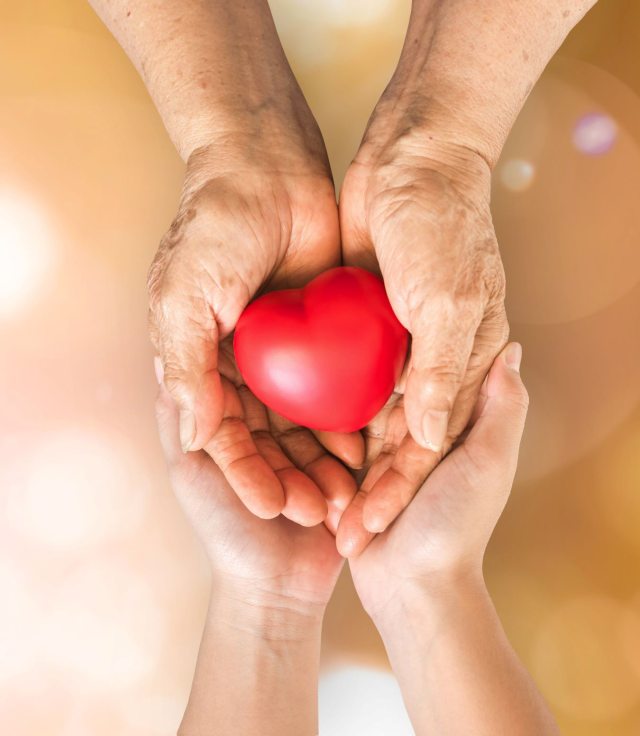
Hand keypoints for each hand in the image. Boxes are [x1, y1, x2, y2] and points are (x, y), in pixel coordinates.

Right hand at [149, 137, 362, 525]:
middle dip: (289, 477)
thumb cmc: (213, 228)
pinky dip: (345, 419)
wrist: (266, 166)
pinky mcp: (319, 335)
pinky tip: (365, 448)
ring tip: (347, 494)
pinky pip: (333, 388)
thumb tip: (193, 434)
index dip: (246, 475)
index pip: (223, 436)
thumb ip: (186, 365)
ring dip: (319, 460)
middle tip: (319, 512)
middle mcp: (240, 365)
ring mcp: (281, 353)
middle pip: (265, 439)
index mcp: (200, 362)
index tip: (273, 508)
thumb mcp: (183, 296)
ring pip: (301, 423)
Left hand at [155, 373, 349, 612]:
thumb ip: (176, 419)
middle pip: (294, 400)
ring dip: (325, 447)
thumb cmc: (222, 529)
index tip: (280, 361)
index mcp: (235, 423)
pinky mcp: (336, 464)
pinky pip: (346, 449)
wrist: (274, 588)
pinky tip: (352, 465)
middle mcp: (271, 427)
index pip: (252, 382)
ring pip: (322, 426)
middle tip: (314, 418)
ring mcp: (306, 446)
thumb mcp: (188, 470)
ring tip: (328, 482)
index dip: (266, 374)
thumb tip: (164, 359)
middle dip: (304, 415)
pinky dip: (347, 458)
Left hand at [337, 135, 508, 553]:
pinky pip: (340, 375)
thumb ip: (443, 372)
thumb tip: (429, 439)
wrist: (413, 158)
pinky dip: (322, 407)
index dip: (398, 490)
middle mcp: (428, 360)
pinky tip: (296, 438)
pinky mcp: (359, 321)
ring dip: (338, 454)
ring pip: (362, 414)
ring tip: (308, 495)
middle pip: (393, 440)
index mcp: (462, 362)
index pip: (428, 445)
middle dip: (363, 484)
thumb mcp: (451, 301)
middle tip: (329, 526)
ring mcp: (391, 342)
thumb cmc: (445, 227)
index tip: (365, 530)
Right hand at [348, 343, 526, 621]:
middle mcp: (424, 440)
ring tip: (322, 381)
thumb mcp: (488, 461)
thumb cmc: (456, 525)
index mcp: (459, 430)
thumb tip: (511, 349)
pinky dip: (329, 442)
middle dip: (372, 378)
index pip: (437, 375)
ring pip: (361, 418)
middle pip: (392, 394)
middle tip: (347, 345)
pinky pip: (338, 447)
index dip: (419, 350)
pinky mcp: (360, 476)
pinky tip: (305, 413)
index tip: (398, 320)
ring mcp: (390, 459)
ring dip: (347, 414)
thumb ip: (503, 407)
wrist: (411, 586)